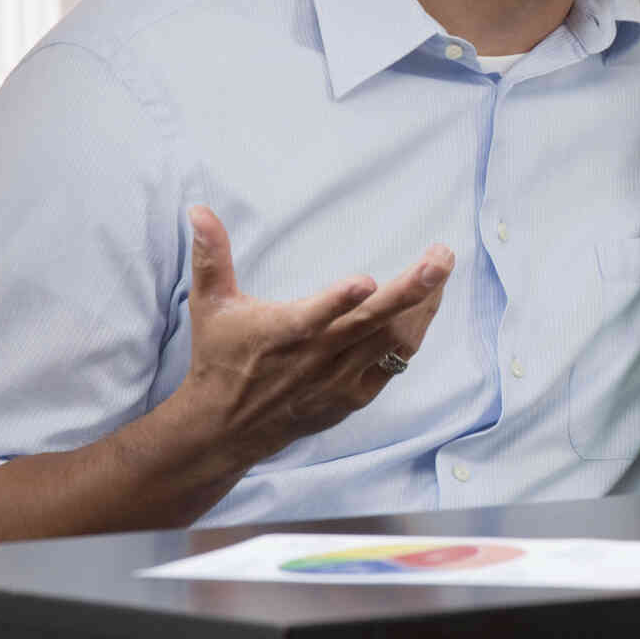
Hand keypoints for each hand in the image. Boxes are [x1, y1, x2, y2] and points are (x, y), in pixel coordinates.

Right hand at [171, 206, 453, 468]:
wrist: (226, 427)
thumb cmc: (220, 357)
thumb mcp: (210, 304)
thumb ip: (211, 256)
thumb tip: (199, 210)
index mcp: (284, 332)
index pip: (315, 316)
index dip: (339, 300)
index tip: (366, 280)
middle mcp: (317, 357)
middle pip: (372, 323)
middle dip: (412, 290)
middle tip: (441, 258)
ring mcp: (340, 379)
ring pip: (393, 343)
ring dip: (422, 307)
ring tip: (440, 270)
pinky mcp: (354, 396)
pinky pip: (395, 364)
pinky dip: (413, 335)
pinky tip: (428, 306)